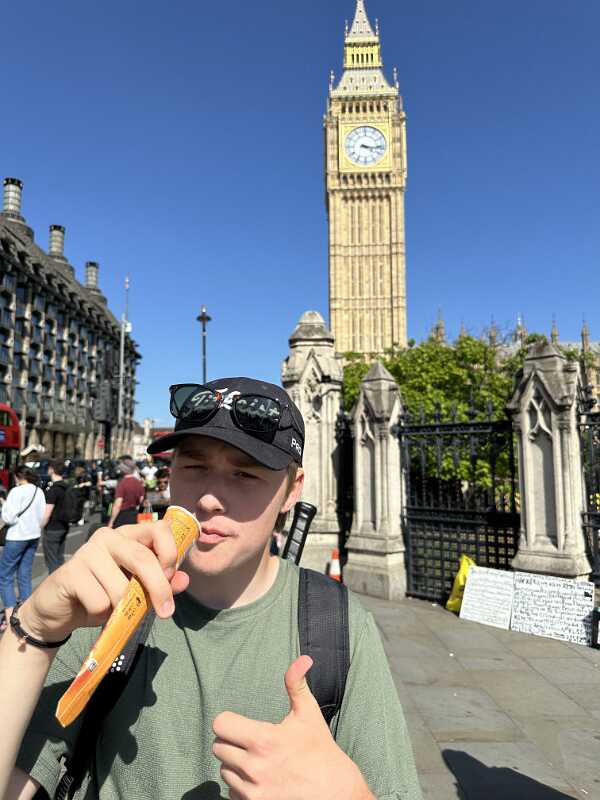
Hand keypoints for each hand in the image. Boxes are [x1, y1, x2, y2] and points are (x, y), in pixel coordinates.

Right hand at [19, 522, 188, 642]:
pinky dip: (101, 614)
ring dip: (122, 607)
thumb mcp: (136, 591)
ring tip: (111, 607)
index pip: (159, 529)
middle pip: (143, 558)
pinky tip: (90, 608)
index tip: (171, 577)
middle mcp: (109, 536)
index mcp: (129, 535)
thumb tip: (184, 580)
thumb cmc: (103, 595)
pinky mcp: (71, 572)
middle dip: (158, 588)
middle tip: (166, 611)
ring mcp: (88, 552)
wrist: (60, 611)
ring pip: (121, 587)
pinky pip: (100, 601)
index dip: (170, 553)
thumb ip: (161, 583)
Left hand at [213, 656, 371, 799]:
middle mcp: (254, 767)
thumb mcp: (308, 713)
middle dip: (232, 742)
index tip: (241, 724)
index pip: (220, 724)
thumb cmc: (320, 749)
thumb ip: (297, 684)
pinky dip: (241, 785)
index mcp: (264, 740)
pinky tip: (259, 778)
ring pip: (224, 770)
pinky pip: (231, 792)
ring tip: (258, 760)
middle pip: (218, 747)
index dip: (229, 721)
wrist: (334, 791)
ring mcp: (252, 790)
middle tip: (251, 741)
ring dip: (235, 764)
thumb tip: (304, 659)